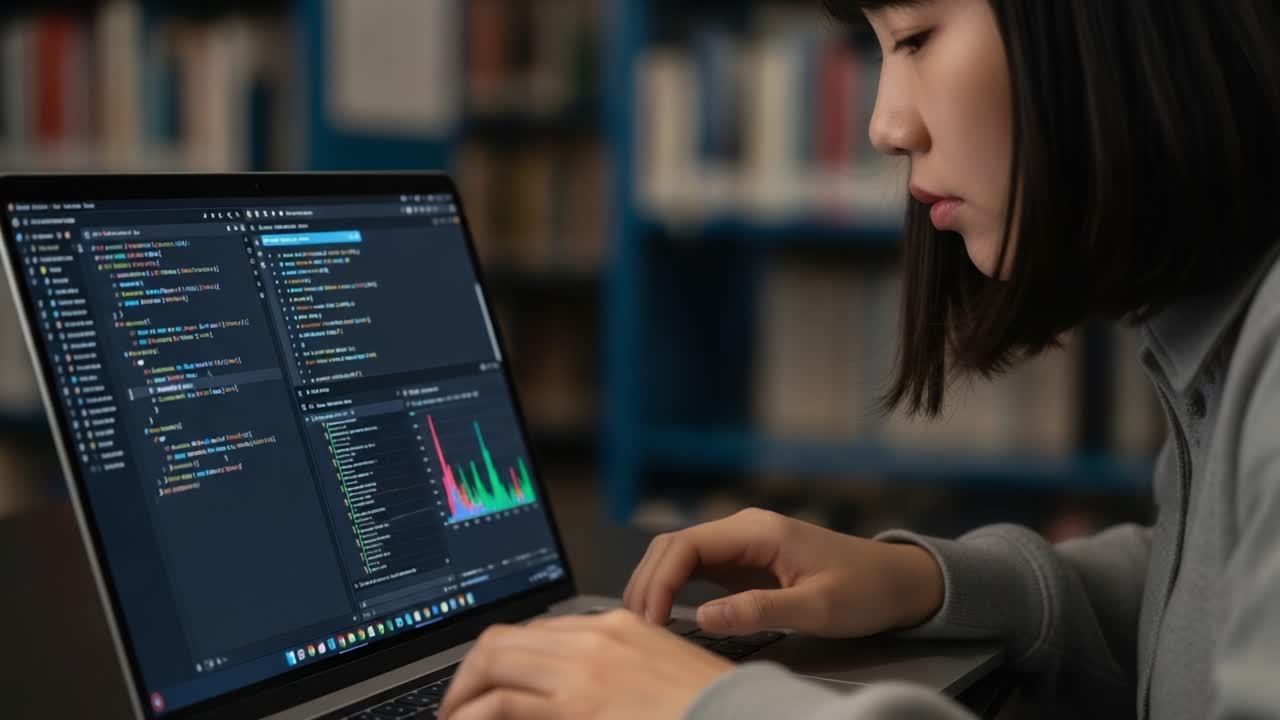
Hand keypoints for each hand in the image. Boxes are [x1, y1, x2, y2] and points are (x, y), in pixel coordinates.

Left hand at [438, 609, 732, 719]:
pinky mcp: (578, 706)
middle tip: (458, 705)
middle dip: (469, 673)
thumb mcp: (657, 675)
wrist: (741, 715)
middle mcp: (594, 638)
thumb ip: (612, 674)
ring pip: (493, 662)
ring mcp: (584, 670)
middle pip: (504, 639)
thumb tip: (572, 695)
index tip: (486, 684)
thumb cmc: (708, 706)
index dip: (500, 659)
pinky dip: (474, 712)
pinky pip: (502, 702)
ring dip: (462, 693)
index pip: (536, 630)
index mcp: (616, 626)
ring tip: (454, 717)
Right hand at [624, 507, 943, 637]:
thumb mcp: (817, 608)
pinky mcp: (744, 562)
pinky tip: (665, 614)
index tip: (651, 621)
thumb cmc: (865, 590)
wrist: (896, 581)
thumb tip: (703, 618)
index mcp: (758, 531)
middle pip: (672, 546)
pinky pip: (695, 569)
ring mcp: (741, 544)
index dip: (658, 582)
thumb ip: (760, 611)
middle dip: (646, 583)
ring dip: (655, 585)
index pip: (685, 546)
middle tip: (637, 628)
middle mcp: (743, 529)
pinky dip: (673, 589)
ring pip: (679, 556)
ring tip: (644, 624)